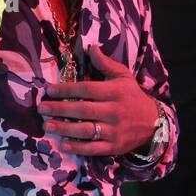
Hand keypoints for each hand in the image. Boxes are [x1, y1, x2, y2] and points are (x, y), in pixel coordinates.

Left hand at [38, 46, 159, 155]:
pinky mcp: (114, 147)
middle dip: (60, 109)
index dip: (66, 89)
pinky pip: (94, 148)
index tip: (49, 90)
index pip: (87, 89)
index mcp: (115, 91)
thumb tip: (90, 47)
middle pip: (83, 110)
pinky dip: (78, 147)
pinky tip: (63, 144)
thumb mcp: (123, 76)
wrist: (154, 123)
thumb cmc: (132, 96)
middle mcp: (114, 111)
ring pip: (86, 130)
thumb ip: (105, 63)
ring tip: (47, 125)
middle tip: (42, 108)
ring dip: (65, 128)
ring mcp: (114, 131)